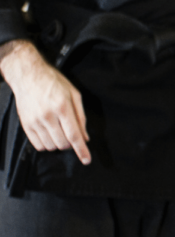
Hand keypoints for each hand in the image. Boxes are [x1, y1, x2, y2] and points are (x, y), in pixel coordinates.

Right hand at [0, 40, 90, 163]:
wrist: (29, 76)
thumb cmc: (55, 83)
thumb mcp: (74, 94)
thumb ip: (81, 117)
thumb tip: (85, 137)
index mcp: (63, 107)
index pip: (74, 135)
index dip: (81, 150)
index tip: (87, 160)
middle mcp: (48, 116)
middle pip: (63, 143)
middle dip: (70, 144)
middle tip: (70, 133)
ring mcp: (35, 121)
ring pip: (50, 146)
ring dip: (58, 144)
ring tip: (59, 131)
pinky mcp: (25, 125)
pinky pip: (38, 145)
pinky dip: (46, 144)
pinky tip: (49, 134)